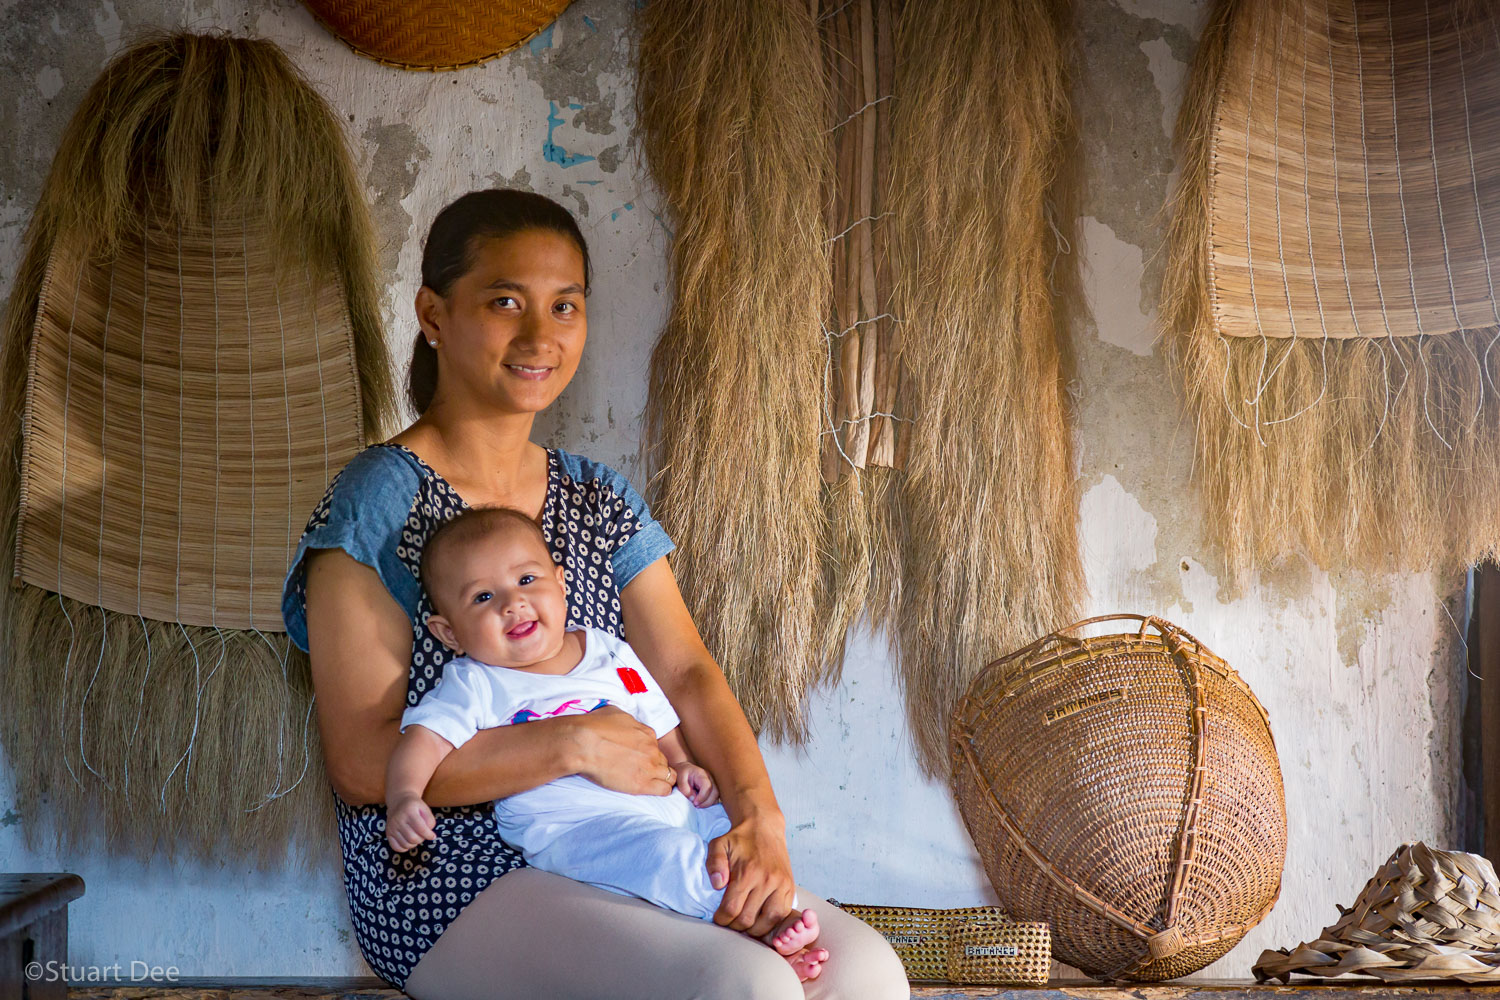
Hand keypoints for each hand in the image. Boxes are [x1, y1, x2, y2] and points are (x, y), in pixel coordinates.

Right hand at [386, 794, 435, 851]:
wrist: (399, 801)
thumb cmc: (414, 806)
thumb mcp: (425, 808)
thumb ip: (430, 820)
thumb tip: (430, 835)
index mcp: (409, 811)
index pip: (421, 828)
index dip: (429, 835)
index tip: (433, 836)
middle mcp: (398, 819)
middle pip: (413, 838)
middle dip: (421, 839)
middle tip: (423, 835)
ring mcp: (391, 827)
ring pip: (405, 844)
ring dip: (414, 844)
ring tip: (416, 837)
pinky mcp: (388, 833)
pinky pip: (396, 847)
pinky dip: (405, 848)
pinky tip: (408, 841)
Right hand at [564, 706, 673, 795]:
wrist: (583, 744)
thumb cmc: (593, 727)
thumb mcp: (616, 713)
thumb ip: (628, 722)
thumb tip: (627, 725)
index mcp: (647, 733)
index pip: (655, 746)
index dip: (647, 753)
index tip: (636, 757)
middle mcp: (652, 749)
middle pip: (662, 761)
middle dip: (654, 766)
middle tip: (638, 771)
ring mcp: (649, 767)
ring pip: (669, 776)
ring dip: (660, 779)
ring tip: (647, 783)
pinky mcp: (642, 784)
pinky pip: (664, 789)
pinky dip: (661, 790)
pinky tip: (650, 789)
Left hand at [672, 762, 718, 806]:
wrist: (684, 770)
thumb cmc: (681, 774)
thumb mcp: (679, 779)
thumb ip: (684, 788)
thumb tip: (693, 799)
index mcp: (702, 775)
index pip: (707, 786)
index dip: (702, 797)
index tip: (695, 803)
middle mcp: (710, 779)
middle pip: (715, 792)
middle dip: (706, 803)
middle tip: (696, 806)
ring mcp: (713, 784)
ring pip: (716, 797)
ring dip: (708, 804)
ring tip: (697, 805)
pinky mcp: (712, 789)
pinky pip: (715, 799)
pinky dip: (709, 803)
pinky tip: (700, 804)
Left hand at [706, 813, 794, 936]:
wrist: (764, 827)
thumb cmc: (739, 839)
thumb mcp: (718, 844)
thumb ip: (714, 864)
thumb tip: (717, 884)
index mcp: (747, 872)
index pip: (732, 909)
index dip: (721, 920)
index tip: (718, 918)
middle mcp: (766, 880)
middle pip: (748, 919)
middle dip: (735, 926)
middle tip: (729, 921)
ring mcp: (781, 885)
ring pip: (768, 922)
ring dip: (754, 930)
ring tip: (745, 924)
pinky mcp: (790, 887)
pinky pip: (783, 915)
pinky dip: (771, 923)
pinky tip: (760, 920)